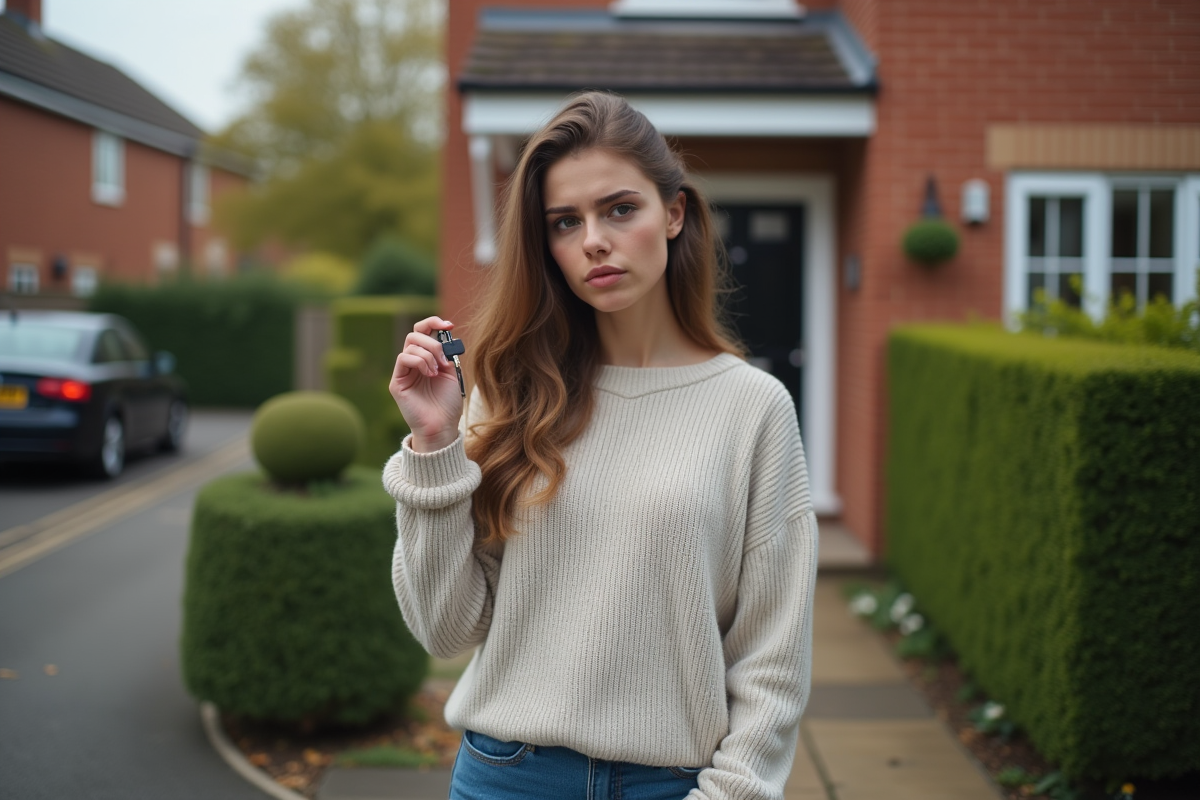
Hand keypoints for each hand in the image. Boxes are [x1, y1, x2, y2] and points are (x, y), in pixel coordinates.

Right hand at [389, 316, 462, 452]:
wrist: (442, 426)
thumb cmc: (447, 404)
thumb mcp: (452, 373)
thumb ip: (446, 354)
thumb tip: (444, 337)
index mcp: (426, 358)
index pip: (423, 332)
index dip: (433, 323)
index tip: (449, 325)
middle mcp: (413, 363)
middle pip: (415, 335)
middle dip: (433, 342)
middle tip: (444, 360)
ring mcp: (403, 372)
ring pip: (410, 346)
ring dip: (428, 354)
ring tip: (437, 371)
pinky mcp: (397, 382)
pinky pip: (403, 358)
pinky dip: (419, 361)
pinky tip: (429, 374)